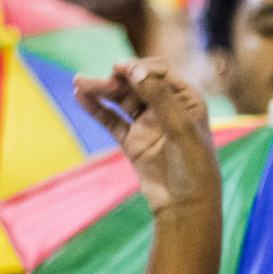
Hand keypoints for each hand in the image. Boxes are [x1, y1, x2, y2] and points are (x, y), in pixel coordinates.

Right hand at [74, 58, 216, 213]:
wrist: (186, 205)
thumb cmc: (194, 165)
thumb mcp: (180, 128)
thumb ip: (158, 97)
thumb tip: (134, 71)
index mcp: (187, 100)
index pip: (160, 72)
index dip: (140, 68)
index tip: (121, 69)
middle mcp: (167, 109)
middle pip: (137, 84)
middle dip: (117, 80)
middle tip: (101, 83)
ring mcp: (148, 125)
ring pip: (121, 101)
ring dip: (101, 90)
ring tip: (78, 82)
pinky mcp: (133, 142)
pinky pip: (112, 120)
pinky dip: (96, 109)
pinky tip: (80, 96)